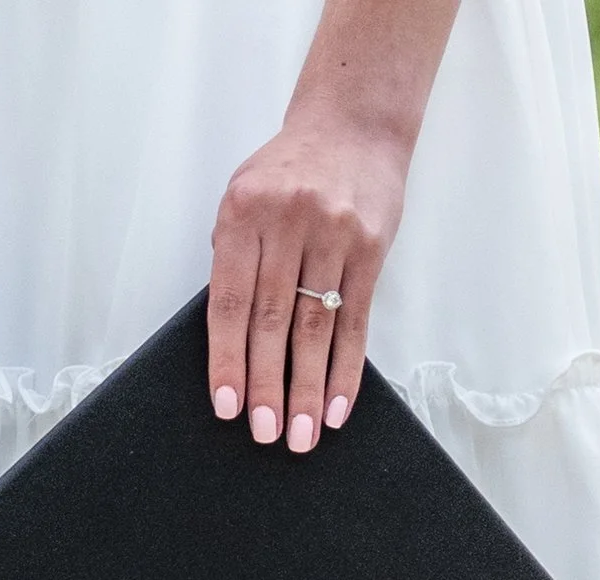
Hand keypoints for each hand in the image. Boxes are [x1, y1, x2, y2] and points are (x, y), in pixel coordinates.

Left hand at [205, 116, 412, 452]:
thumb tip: (228, 336)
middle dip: (267, 385)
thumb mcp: (242, 196)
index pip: (230, 302)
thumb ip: (231, 256)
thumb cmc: (287, 170)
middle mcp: (289, 223)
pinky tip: (337, 405)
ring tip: (301, 434)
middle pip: (273, 321)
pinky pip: (355, 320)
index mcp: (244, 213)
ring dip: (308, 388)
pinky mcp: (371, 248)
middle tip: (266, 433)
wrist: (353, 124)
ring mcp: (334, 235)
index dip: (227, 359)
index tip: (227, 406)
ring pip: (316, 327)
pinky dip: (345, 368)